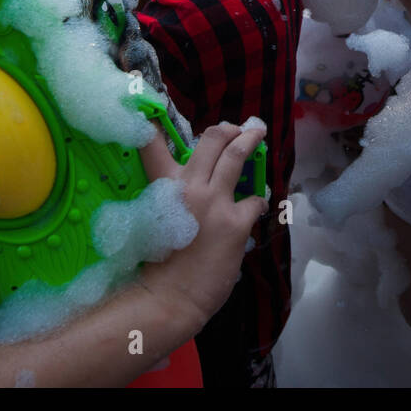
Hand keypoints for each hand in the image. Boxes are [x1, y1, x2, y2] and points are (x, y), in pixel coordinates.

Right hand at [138, 123, 268, 326]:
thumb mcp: (154, 219)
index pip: (151, 144)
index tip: (156, 113)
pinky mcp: (236, 221)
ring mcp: (215, 201)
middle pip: (211, 139)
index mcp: (162, 186)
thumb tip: (190, 183)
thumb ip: (171, 196)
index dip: (155, 124)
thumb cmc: (158, 265)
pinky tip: (257, 206)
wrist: (170, 297)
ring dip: (250, 140)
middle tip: (236, 127)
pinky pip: (256, 200)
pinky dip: (258, 201)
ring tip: (257, 131)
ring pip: (237, 155)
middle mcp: (189, 186)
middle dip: (227, 129)